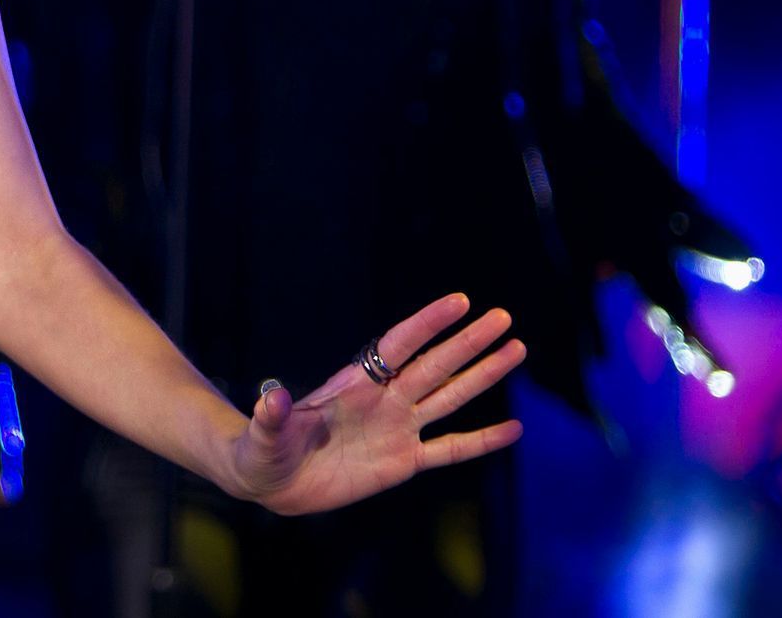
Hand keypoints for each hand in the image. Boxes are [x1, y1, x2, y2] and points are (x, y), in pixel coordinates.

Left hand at [228, 293, 524, 515]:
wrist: (274, 480)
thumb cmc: (265, 449)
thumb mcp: (265, 433)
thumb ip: (272, 416)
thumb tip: (272, 395)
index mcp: (354, 385)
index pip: (398, 346)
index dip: (427, 324)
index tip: (460, 301)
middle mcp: (383, 400)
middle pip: (434, 364)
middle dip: (468, 342)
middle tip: (503, 317)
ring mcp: (397, 429)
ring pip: (450, 397)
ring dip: (483, 376)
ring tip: (516, 349)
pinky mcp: (403, 462)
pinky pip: (450, 450)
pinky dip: (482, 441)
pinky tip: (514, 429)